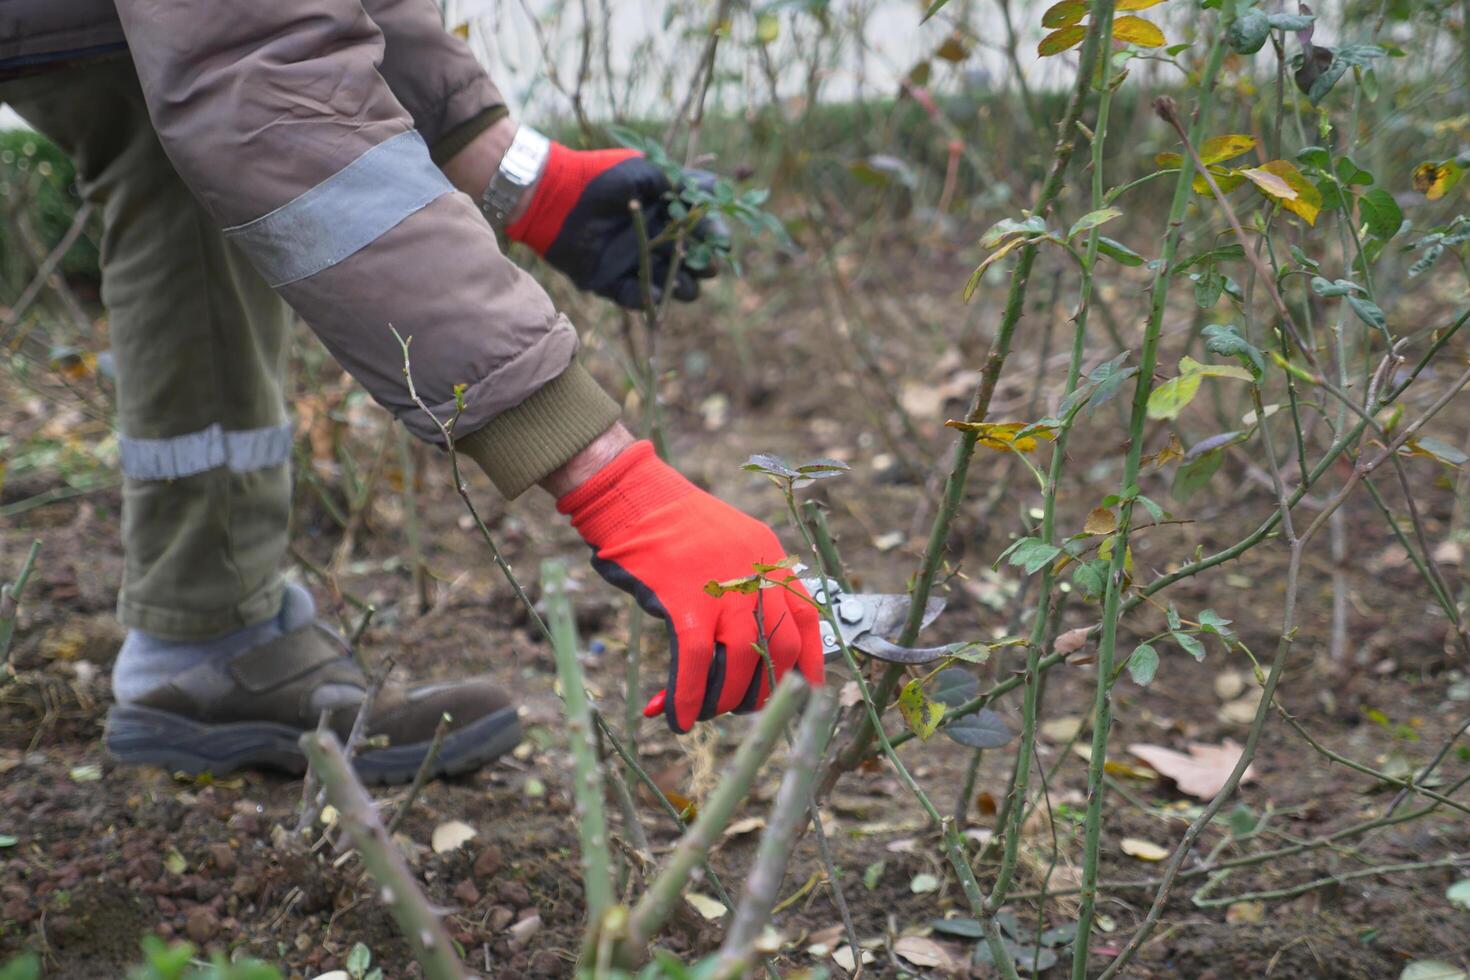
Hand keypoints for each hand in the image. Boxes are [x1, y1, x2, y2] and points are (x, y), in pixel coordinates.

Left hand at [507, 143, 725, 308]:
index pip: (703, 230)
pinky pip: (637, 299)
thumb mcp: (643, 170)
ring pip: (673, 286)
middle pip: (696, 263)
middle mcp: (656, 240)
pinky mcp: (612, 282)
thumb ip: (678, 181)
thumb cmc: (599, 177)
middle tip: (703, 262)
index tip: (719, 239)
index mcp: (666, 215)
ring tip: (681, 281)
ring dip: (683, 286)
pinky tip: (655, 294)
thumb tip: (713, 189)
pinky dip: (648, 301)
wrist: (555, 196)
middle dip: (706, 265)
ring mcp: (635, 263)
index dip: (716, 236)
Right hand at [556, 441, 823, 731]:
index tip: (805, 692)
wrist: (631, 499)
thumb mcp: (724, 552)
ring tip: (704, 713)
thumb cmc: (668, 529)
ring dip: (721, 700)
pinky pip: (694, 662)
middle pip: (777, 649)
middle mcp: (755, 574)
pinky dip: (687, 697)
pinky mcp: (686, 600)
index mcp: (769, 559)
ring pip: (737, 662)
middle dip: (761, 690)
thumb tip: (738, 654)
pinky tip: (676, 717)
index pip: (807, 618)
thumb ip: (740, 591)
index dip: (808, 661)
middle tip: (736, 706)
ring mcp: (723, 587)